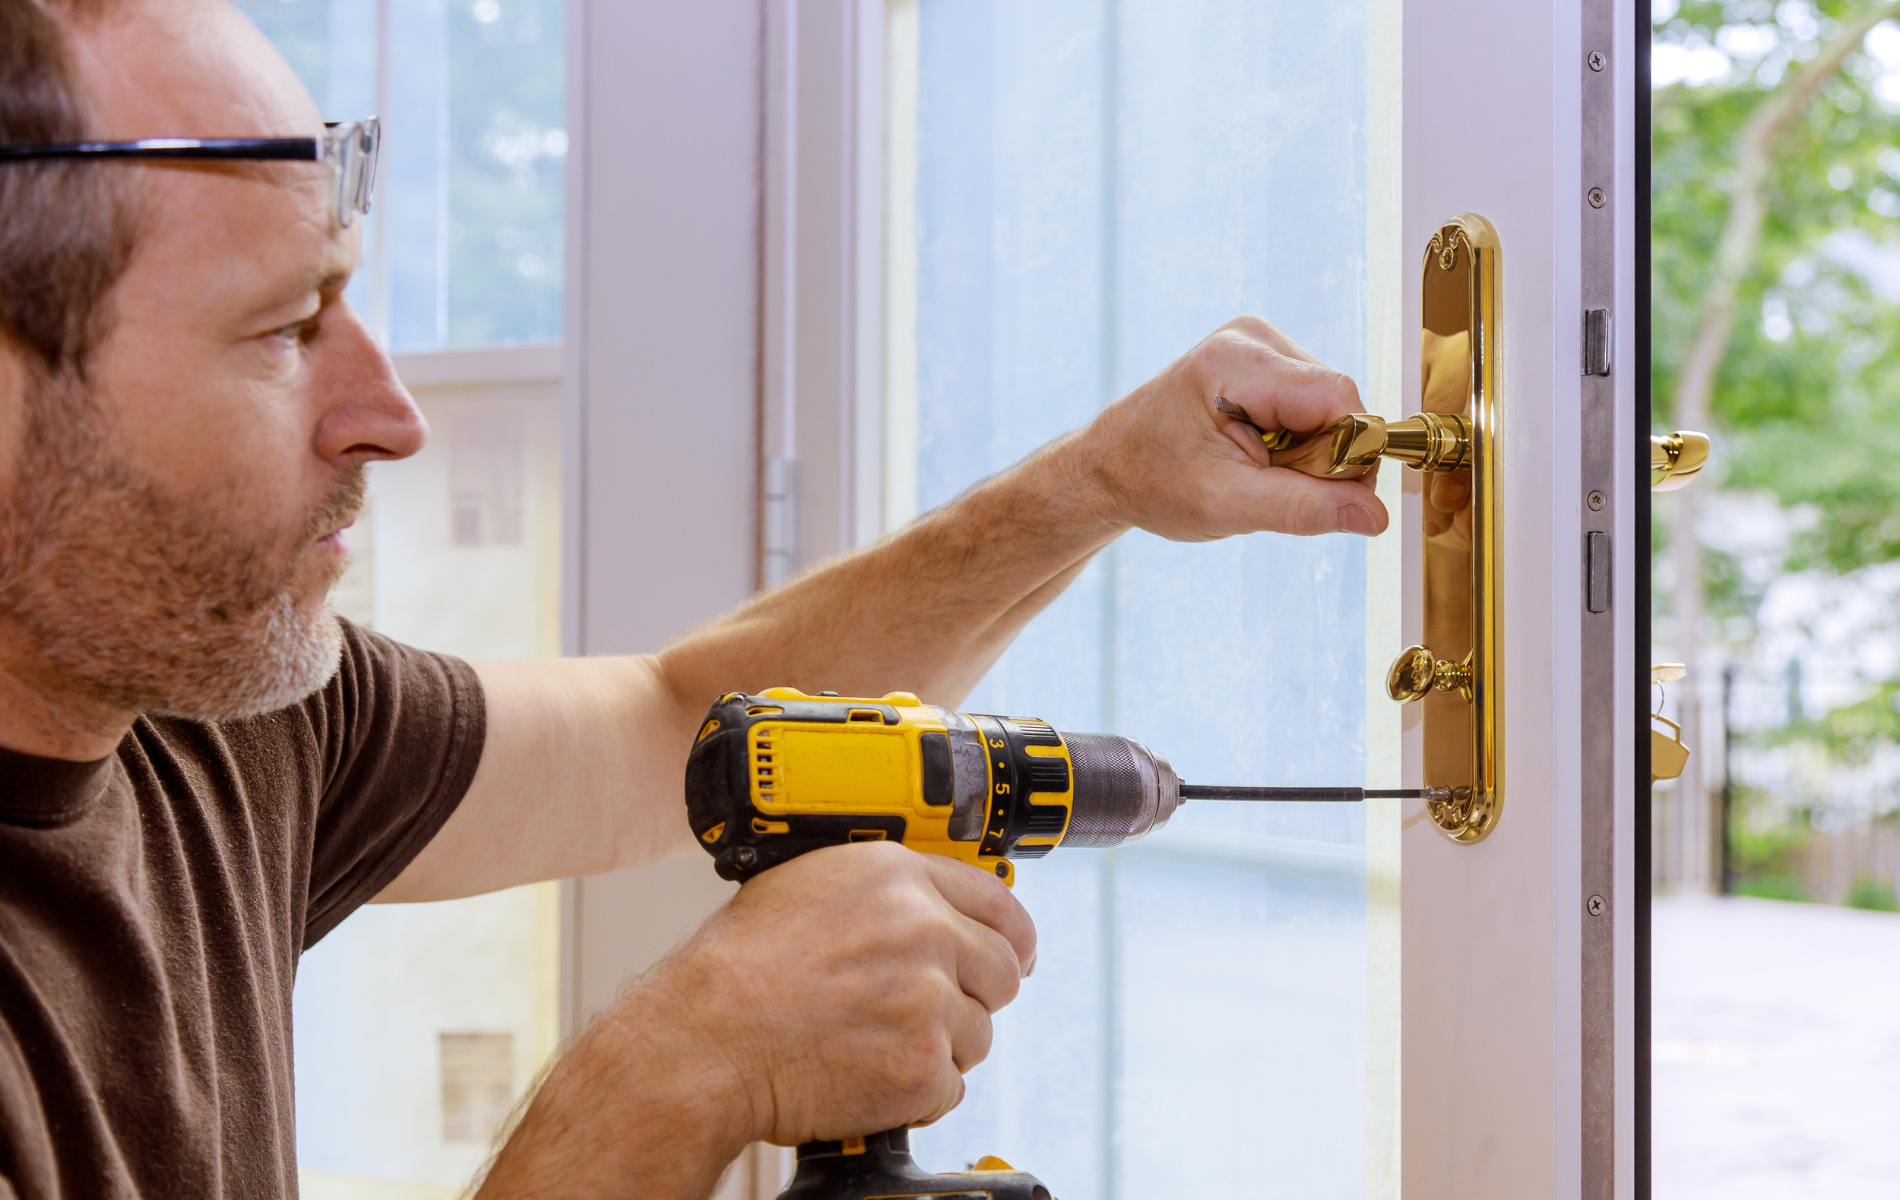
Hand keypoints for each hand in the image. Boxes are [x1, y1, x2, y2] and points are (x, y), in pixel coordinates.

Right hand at [479, 843, 1033, 1196]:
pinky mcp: (922, 1066)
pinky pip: (949, 1086)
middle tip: (923, 1012)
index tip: (1013, 952)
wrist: (702, 1042)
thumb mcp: (806, 888)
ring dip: (937, 1046)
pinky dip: (914, 1093)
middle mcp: (923, 930)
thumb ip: (883, 893)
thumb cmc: (735, 970)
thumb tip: (932, 908)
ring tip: (868, 1042)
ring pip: (977, 1034)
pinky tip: (863, 1074)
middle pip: (1002, 971)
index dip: (1011, 935)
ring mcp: (928, 1001)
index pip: (999, 902)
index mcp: (896, 877)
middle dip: (971, 995)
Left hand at [1075, 316, 1387, 540]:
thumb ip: (1304, 508)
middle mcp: (1253, 338)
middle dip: (1321, 456)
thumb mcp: (1226, 505)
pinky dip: (1296, 441)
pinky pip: (1313, 406)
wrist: (1108, 468)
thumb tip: (1375, 517)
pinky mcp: (1264, 360)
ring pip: (1330, 407)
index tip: (1317, 496)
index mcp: (1237, 361)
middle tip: (1264, 483)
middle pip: (1338, 402)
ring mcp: (1259, 344)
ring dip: (1307, 452)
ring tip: (1252, 467)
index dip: (1345, 454)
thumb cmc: (1151, 482)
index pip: (1338, 398)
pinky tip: (1256, 452)